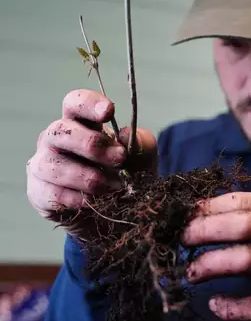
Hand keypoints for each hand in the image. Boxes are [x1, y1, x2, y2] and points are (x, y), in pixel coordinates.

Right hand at [26, 89, 157, 235]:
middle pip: (62, 130)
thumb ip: (141, 145)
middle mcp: (57, 139)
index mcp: (81, 124)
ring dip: (87, 177)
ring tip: (112, 187)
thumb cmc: (123, 178)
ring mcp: (44, 164)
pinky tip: (94, 202)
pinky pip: (53, 193)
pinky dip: (77, 199)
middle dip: (92, 145)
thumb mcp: (142, 161)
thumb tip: (127, 134)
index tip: (109, 111)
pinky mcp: (39, 192)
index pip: (75, 102)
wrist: (111, 217)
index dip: (89, 103)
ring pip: (54, 164)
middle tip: (120, 158)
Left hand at [182, 192, 250, 320]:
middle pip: (245, 226)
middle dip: (206, 230)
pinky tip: (215, 304)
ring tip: (192, 272)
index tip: (186, 216)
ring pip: (248, 260)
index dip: (210, 207)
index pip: (245, 201)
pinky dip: (230, 306)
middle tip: (183, 240)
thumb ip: (250, 215)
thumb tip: (196, 212)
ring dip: (211, 265)